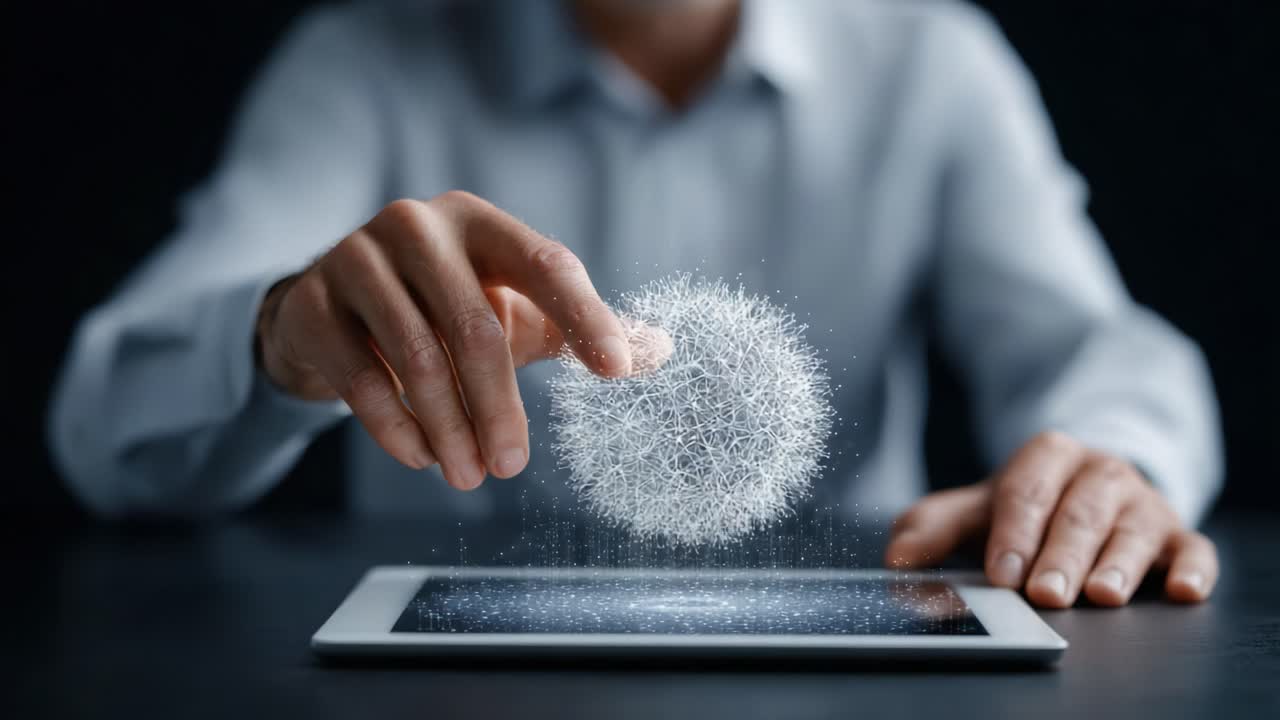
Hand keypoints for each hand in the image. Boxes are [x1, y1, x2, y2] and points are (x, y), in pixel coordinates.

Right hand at [256, 191, 634, 490]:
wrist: (329, 309)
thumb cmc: (443, 308)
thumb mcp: (512, 310)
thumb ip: (579, 327)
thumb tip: (663, 351)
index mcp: (480, 223)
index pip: (546, 263)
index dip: (585, 317)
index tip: (617, 374)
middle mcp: (417, 227)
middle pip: (476, 328)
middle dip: (500, 407)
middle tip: (513, 465)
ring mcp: (356, 260)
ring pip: (417, 359)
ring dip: (451, 429)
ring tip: (471, 476)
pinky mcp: (313, 306)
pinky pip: (362, 378)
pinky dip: (399, 429)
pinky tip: (423, 458)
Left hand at [884, 431, 1217, 606]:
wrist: (1089, 485)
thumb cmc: (1028, 506)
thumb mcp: (979, 508)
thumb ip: (935, 528)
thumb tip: (896, 558)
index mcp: (1048, 456)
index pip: (1027, 491)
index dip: (1014, 532)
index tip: (1001, 572)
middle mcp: (1100, 472)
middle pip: (1079, 513)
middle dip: (1061, 556)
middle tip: (1046, 594)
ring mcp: (1143, 502)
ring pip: (1133, 530)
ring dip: (1118, 564)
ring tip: (1102, 595)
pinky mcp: (1178, 533)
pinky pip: (1193, 547)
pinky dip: (1194, 569)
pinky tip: (1184, 590)